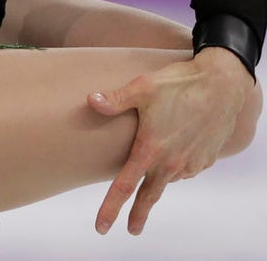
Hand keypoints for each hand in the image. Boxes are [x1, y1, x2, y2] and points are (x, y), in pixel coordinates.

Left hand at [88, 47, 254, 234]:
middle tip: (132, 230)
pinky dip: (176, 167)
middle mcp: (171, 162)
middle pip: (150, 195)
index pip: (124, 186)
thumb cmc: (179, 84)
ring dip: (158, 180)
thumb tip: (91, 101)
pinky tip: (173, 154)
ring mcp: (191, 162)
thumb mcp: (142, 88)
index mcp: (150, 148)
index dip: (111, 208)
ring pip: (168, 178)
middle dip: (139, 214)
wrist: (222, 85)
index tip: (102, 227)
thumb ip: (116, 99)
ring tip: (151, 170)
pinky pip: (186, 170)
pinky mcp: (206, 159)